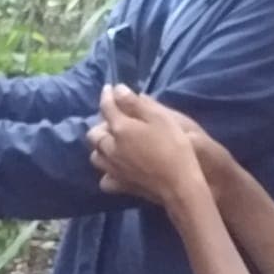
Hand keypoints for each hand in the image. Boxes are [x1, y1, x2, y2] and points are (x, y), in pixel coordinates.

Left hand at [88, 85, 204, 204]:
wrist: (179, 184)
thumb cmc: (174, 147)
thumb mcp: (160, 118)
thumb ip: (136, 103)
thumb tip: (117, 89)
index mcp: (120, 128)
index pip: (106, 107)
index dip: (107, 95)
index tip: (109, 88)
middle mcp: (110, 148)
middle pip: (94, 133)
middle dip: (101, 123)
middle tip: (114, 119)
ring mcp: (113, 169)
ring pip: (96, 156)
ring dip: (101, 147)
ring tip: (112, 143)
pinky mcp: (120, 185)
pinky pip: (105, 179)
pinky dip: (107, 172)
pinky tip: (116, 169)